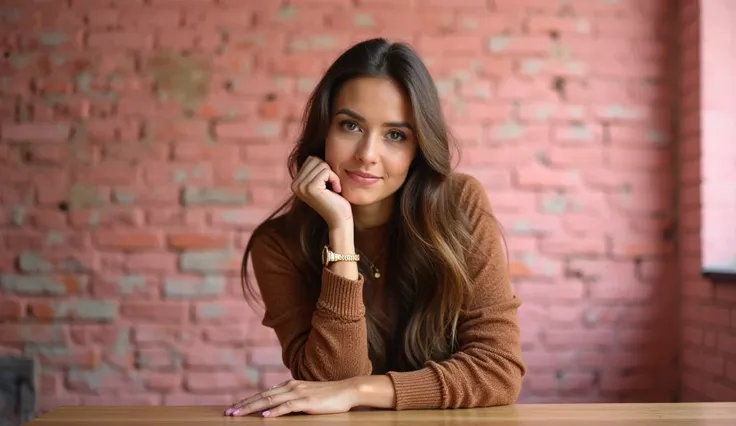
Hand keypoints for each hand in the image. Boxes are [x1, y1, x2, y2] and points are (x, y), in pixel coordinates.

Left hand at [225, 379, 359, 417]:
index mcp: (290, 385)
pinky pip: (287, 406)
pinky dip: (274, 411)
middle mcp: (291, 386)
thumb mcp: (306, 396)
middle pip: (262, 396)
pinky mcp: (306, 401)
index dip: (247, 401)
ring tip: (238, 414)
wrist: (347, 390)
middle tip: (228, 412)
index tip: (234, 408)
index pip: (263, 393)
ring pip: (269, 400)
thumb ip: (291, 398)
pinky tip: (265, 415)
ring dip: (252, 407)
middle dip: (243, 405)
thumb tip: (276, 405)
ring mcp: (298, 393)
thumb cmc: (328, 396)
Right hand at [291, 156, 352, 229]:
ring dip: (333, 176)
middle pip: (315, 160)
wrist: (339, 220)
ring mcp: (301, 186)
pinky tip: (336, 191)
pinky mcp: (310, 188)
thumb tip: (315, 153)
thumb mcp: (323, 182)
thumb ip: (316, 169)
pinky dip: (335, 179)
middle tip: (332, 186)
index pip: (311, 159)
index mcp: (295, 182)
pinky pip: (326, 171)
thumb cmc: (335, 200)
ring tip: (334, 189)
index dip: (325, 168)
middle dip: (328, 170)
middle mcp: (295, 184)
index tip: (328, 184)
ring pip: (322, 164)